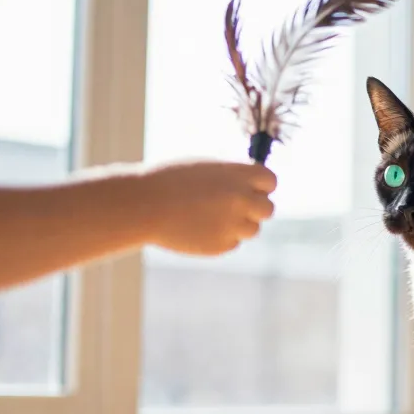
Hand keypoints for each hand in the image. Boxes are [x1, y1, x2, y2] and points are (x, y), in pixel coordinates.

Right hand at [140, 160, 276, 254]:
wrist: (143, 205)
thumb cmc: (169, 180)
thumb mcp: (205, 167)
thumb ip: (232, 176)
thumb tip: (253, 186)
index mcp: (238, 174)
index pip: (270, 181)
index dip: (261, 186)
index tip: (252, 189)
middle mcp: (241, 199)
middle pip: (268, 209)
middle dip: (254, 208)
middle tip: (235, 206)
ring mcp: (233, 224)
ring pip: (253, 229)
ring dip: (239, 224)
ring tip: (210, 216)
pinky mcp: (222, 245)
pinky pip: (232, 242)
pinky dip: (221, 237)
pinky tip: (199, 228)